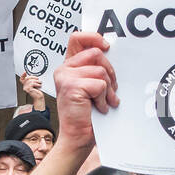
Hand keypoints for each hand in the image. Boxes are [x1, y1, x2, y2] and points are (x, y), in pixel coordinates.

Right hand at [21, 72, 44, 109]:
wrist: (39, 98)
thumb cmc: (38, 92)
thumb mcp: (34, 85)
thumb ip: (32, 81)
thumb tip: (32, 77)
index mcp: (25, 86)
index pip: (22, 80)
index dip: (22, 75)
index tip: (25, 72)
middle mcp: (25, 87)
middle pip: (27, 78)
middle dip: (33, 77)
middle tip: (37, 79)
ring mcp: (26, 88)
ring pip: (30, 81)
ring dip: (36, 81)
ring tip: (39, 83)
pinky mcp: (29, 89)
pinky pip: (32, 83)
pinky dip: (37, 84)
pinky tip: (39, 85)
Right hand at [51, 32, 118, 151]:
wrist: (78, 137)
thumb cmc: (87, 114)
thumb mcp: (92, 85)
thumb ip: (95, 68)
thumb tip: (110, 52)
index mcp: (69, 66)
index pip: (78, 38)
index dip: (94, 37)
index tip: (107, 46)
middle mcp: (64, 69)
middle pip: (96, 53)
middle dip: (109, 71)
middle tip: (110, 89)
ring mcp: (65, 77)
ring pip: (100, 70)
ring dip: (108, 89)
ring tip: (104, 101)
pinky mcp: (71, 86)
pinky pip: (99, 84)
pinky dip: (103, 98)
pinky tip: (98, 107)